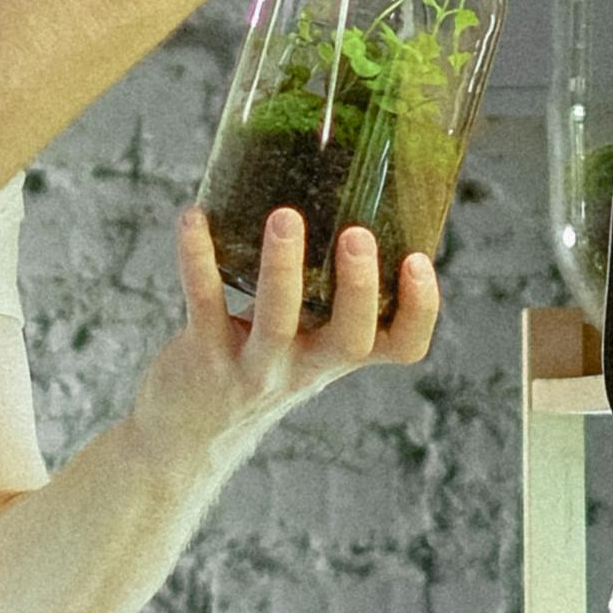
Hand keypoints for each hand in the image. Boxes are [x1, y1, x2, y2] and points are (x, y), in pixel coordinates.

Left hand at [147, 194, 441, 450]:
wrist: (191, 430)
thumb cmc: (260, 360)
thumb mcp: (304, 337)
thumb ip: (325, 287)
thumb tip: (343, 182)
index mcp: (340, 354)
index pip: (403, 347)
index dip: (420, 310)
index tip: (418, 260)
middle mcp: (306, 367)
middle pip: (349, 340)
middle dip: (359, 287)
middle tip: (358, 234)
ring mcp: (256, 366)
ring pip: (277, 321)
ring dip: (282, 267)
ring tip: (284, 215)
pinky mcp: (204, 355)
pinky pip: (204, 302)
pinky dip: (197, 257)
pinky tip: (194, 217)